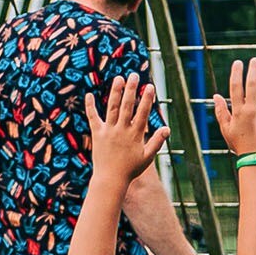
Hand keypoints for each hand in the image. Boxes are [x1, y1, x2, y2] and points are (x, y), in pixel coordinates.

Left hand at [83, 74, 164, 190]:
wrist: (110, 179)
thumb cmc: (131, 169)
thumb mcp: (148, 157)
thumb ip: (157, 141)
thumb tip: (166, 128)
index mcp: (135, 134)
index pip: (143, 112)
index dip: (147, 99)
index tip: (150, 86)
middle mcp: (121, 130)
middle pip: (127, 106)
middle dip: (131, 90)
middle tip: (133, 76)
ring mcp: (108, 131)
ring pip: (111, 108)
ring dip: (115, 92)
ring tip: (118, 78)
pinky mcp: (97, 134)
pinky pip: (93, 118)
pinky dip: (90, 106)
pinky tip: (89, 94)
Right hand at [209, 57, 255, 155]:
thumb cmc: (240, 145)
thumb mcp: (226, 129)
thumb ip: (220, 112)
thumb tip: (215, 95)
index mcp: (237, 111)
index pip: (235, 88)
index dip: (236, 74)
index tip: (238, 63)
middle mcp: (251, 110)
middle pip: (252, 85)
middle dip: (253, 71)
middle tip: (255, 60)